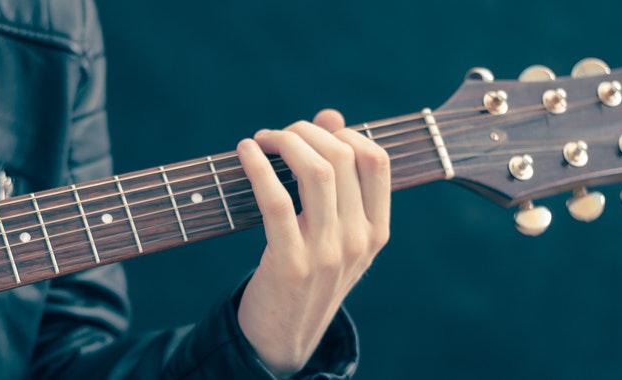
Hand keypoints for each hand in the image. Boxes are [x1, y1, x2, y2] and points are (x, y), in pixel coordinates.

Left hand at [236, 109, 390, 375]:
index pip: (377, 160)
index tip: (312, 133)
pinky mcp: (290, 263)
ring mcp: (327, 253)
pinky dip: (258, 167)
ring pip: (316, 172)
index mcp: (377, 231)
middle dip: (305, 131)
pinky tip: (245, 152)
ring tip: (261, 139)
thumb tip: (330, 116)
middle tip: (277, 135)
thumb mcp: (334, 232)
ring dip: (284, 141)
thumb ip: (337, 178)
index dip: (343, 133)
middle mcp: (359, 240)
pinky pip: (275, 200)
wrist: (284, 338)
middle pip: (342, 157)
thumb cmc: (306, 275)